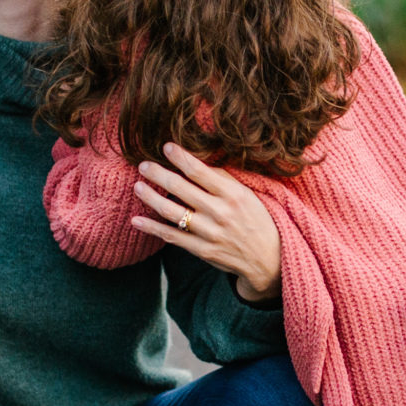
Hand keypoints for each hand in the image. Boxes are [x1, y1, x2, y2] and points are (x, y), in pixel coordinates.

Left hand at [129, 143, 282, 301]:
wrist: (268, 259)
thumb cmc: (258, 221)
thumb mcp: (248, 196)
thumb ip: (224, 180)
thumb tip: (196, 164)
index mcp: (233, 194)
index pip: (200, 171)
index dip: (180, 158)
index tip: (166, 147)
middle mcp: (220, 212)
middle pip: (181, 188)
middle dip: (158, 174)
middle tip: (143, 165)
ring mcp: (209, 233)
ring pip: (171, 212)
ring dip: (150, 197)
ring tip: (137, 186)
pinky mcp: (202, 250)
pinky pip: (171, 236)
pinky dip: (151, 228)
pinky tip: (136, 220)